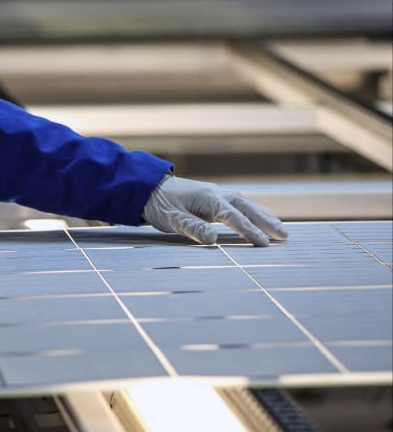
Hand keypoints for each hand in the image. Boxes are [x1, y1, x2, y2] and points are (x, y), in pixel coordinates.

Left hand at [141, 174, 287, 246]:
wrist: (147, 187)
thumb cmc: (159, 205)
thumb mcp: (172, 219)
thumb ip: (193, 228)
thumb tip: (213, 239)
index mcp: (208, 199)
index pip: (234, 217)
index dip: (249, 231)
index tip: (264, 244)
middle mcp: (217, 193)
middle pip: (247, 208)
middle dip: (266, 222)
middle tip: (285, 236)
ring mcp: (216, 193)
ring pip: (246, 204)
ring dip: (264, 216)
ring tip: (281, 230)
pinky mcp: (213, 197)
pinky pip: (239, 203)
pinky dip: (253, 211)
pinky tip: (261, 217)